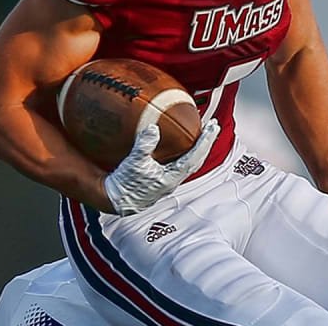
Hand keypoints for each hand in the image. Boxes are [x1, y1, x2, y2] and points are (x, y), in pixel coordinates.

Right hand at [103, 119, 219, 215]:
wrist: (115, 200)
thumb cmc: (125, 185)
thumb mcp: (134, 162)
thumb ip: (144, 145)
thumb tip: (153, 128)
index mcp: (171, 177)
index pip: (195, 157)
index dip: (205, 141)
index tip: (212, 127)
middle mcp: (173, 180)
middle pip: (196, 159)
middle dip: (205, 143)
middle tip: (212, 127)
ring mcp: (167, 180)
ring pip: (189, 162)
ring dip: (196, 147)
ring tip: (200, 134)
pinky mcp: (160, 179)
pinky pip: (178, 163)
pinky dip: (183, 152)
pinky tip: (179, 145)